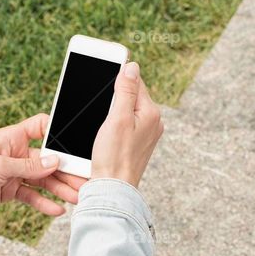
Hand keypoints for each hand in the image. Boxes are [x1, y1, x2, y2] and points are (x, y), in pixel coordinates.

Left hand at [0, 114, 84, 215]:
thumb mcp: (1, 166)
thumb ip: (29, 166)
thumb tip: (55, 162)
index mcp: (13, 138)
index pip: (41, 126)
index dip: (57, 133)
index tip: (73, 145)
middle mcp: (17, 153)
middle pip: (48, 159)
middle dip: (66, 171)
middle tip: (83, 181)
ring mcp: (15, 172)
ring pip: (44, 179)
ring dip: (60, 189)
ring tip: (76, 199)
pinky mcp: (12, 189)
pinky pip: (32, 195)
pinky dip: (44, 202)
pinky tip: (57, 209)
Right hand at [90, 62, 163, 186]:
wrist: (112, 189)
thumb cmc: (113, 157)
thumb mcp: (117, 118)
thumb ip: (125, 91)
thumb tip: (131, 66)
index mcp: (151, 113)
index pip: (135, 82)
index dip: (118, 78)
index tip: (103, 74)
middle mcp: (153, 123)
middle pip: (131, 96)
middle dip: (114, 97)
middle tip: (100, 108)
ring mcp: (146, 134)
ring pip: (127, 110)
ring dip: (112, 111)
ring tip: (102, 124)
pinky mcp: (137, 144)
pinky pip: (126, 125)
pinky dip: (114, 124)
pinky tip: (105, 133)